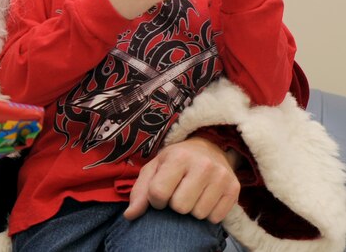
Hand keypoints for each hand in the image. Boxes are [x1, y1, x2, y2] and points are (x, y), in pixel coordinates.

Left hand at [124, 137, 240, 223]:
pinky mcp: (234, 189)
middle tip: (178, 192)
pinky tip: (205, 198)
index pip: (158, 193)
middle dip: (174, 205)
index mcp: (178, 157)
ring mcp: (221, 177)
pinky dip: (207, 214)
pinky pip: (215, 218)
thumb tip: (130, 215)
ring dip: (191, 210)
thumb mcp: (154, 168)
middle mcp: (202, 165)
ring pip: (198, 214)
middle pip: (180, 207)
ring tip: (191, 194)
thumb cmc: (175, 160)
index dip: (155, 200)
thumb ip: (140, 192)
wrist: (209, 147)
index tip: (160, 194)